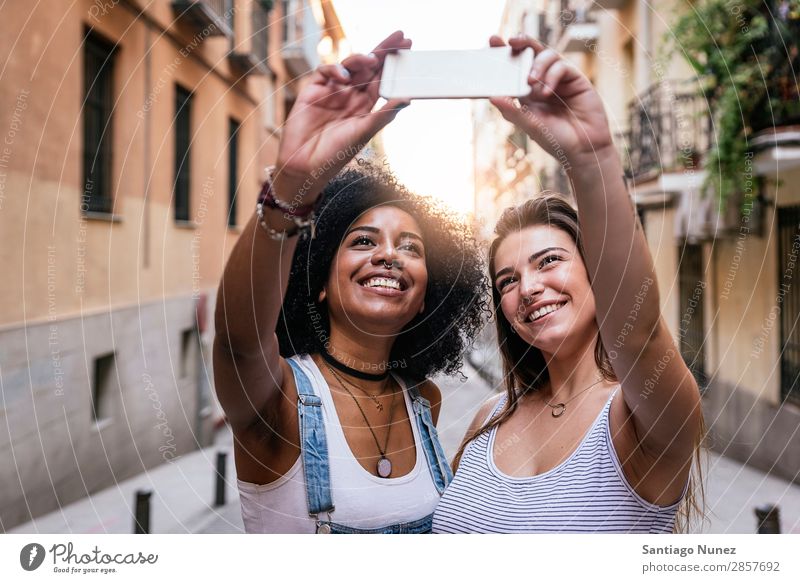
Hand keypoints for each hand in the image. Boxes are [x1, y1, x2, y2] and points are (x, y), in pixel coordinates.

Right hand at [274, 31, 411, 199]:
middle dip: (383, 51)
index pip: (382, 78)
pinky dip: (334, 69)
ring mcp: (332, 92)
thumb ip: (384, 115)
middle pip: (369, 67)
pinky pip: (325, 72)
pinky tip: (344, 75)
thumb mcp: (364, 133)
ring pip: (349, 66)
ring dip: (360, 59)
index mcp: (365, 106)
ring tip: (371, 59)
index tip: (409, 46)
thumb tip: (407, 99)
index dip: (394, 62)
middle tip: (400, 36)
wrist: (306, 165)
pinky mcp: (313, 91)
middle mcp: (350, 96)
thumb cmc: (336, 154)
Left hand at [488, 36, 613, 168]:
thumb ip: (512, 111)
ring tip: (531, 82)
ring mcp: (560, 78)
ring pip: (547, 55)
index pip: (514, 67)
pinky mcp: (576, 79)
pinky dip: (552, 75)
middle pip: (531, 52)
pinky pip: (562, 66)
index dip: (504, 52)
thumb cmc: (556, 140)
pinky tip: (547, 92)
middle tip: (511, 41)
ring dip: (537, 65)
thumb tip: (492, 97)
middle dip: (521, 43)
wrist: (583, 149)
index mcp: (527, 91)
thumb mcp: (529, 125)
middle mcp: (543, 81)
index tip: (492, 41)